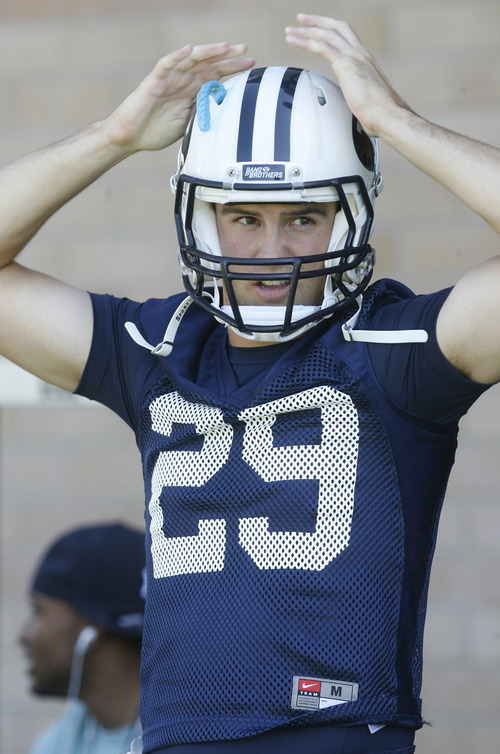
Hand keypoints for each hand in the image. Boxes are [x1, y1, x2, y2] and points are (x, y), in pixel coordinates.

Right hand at [106, 42, 254, 152]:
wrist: (131, 137)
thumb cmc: (157, 130)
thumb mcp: (189, 123)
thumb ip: (204, 112)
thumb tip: (225, 106)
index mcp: (192, 90)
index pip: (216, 75)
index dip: (233, 69)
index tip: (252, 64)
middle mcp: (182, 80)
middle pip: (208, 63)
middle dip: (227, 56)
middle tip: (245, 48)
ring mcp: (169, 78)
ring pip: (191, 59)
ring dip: (208, 52)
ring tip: (224, 47)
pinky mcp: (154, 81)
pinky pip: (166, 64)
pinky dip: (177, 56)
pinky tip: (189, 49)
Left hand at [285, 14, 410, 137]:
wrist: (388, 116)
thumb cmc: (379, 114)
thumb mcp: (365, 101)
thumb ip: (356, 98)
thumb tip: (353, 111)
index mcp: (365, 59)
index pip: (346, 35)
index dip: (331, 29)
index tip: (319, 28)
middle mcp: (360, 53)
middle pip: (336, 27)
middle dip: (317, 21)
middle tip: (300, 19)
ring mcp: (354, 57)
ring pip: (326, 34)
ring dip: (305, 30)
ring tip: (289, 31)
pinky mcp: (347, 64)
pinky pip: (321, 46)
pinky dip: (305, 41)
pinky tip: (293, 40)